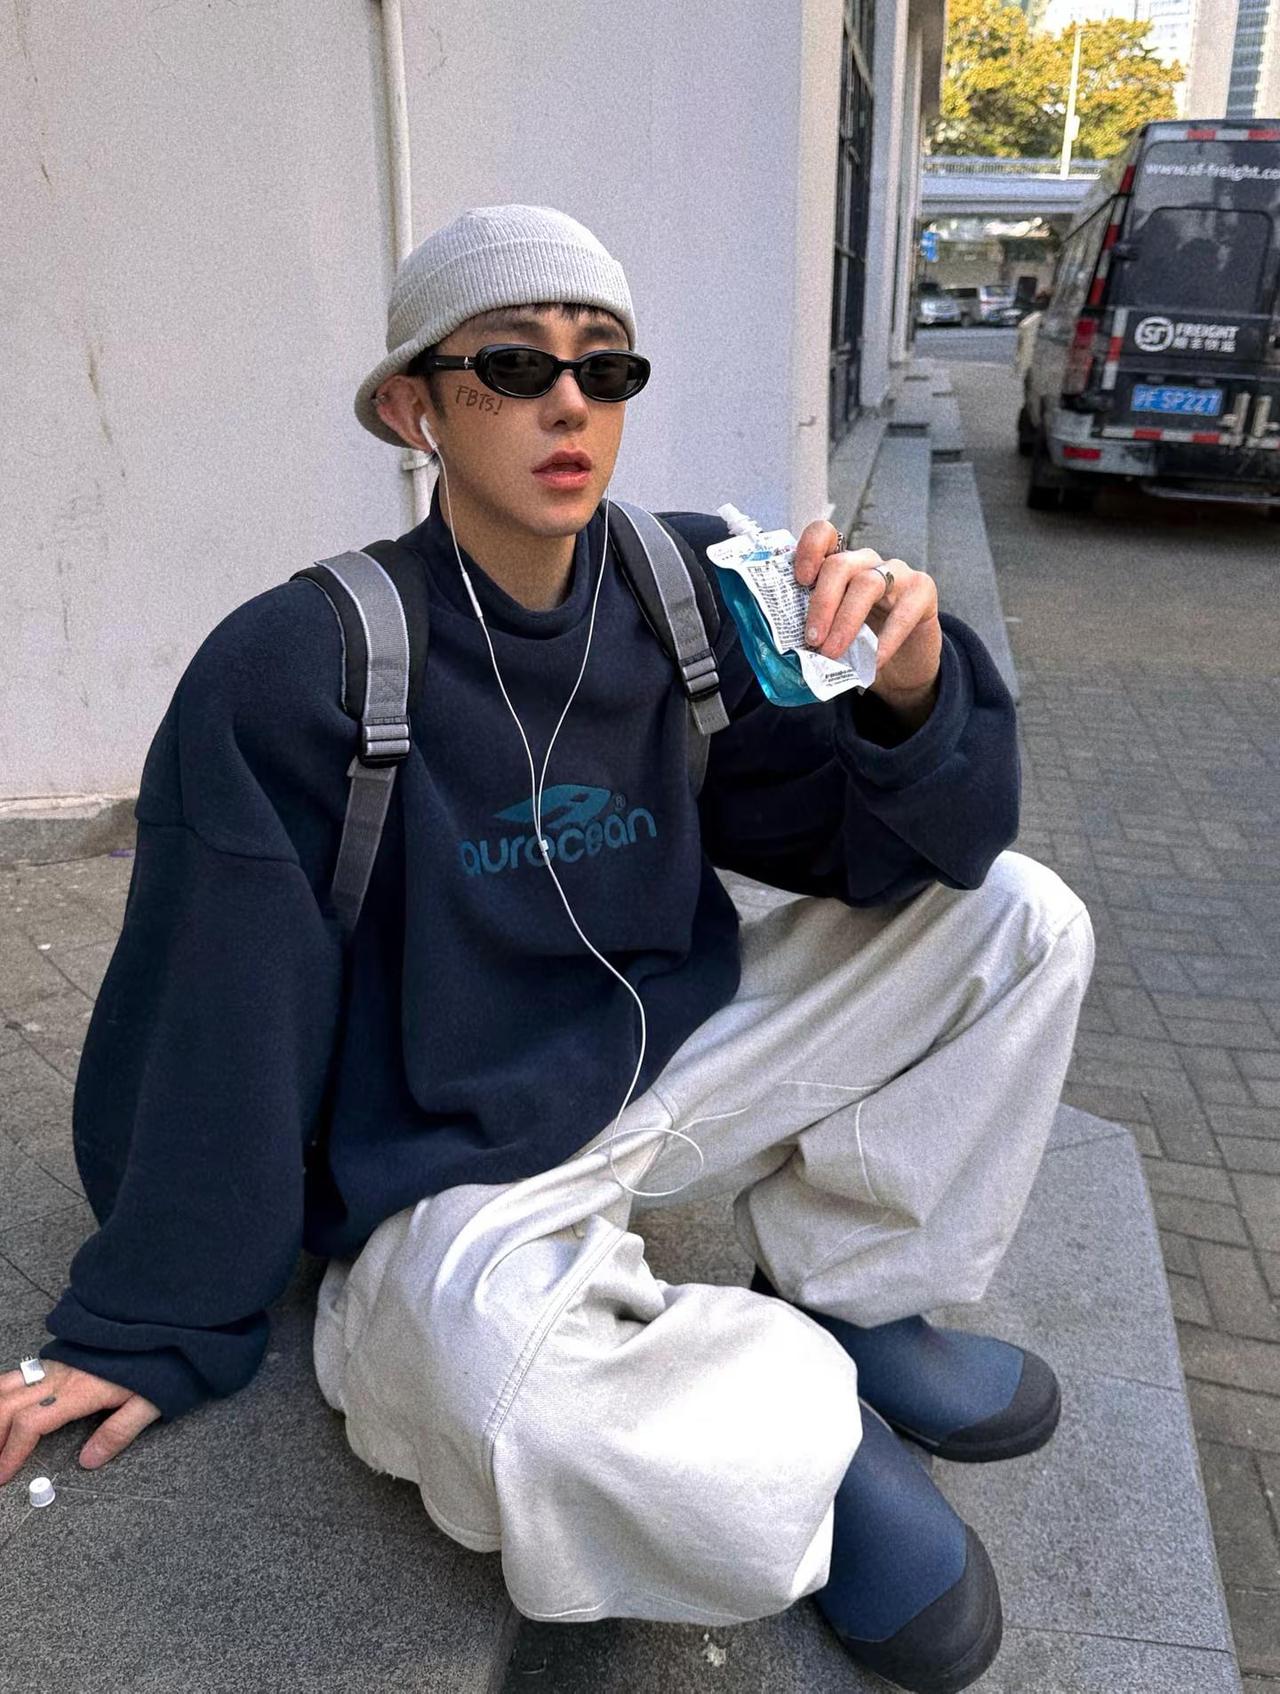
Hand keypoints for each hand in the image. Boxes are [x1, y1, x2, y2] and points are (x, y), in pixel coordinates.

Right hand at [0, 1360, 160, 1484]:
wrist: (162, 1323)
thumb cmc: (158, 1364)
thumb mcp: (147, 1403)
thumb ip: (118, 1432)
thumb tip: (87, 1462)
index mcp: (80, 1390)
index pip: (31, 1422)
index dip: (11, 1451)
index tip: (3, 1476)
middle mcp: (60, 1375)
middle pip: (8, 1405)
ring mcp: (55, 1364)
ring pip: (6, 1385)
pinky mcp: (56, 1358)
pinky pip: (17, 1374)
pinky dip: (0, 1393)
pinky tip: (0, 1408)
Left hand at [793, 520, 941, 724]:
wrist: (902, 666)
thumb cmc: (861, 645)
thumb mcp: (832, 633)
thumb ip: (812, 628)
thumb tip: (781, 646)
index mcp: (839, 566)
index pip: (824, 535)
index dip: (809, 549)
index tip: (800, 580)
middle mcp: (866, 563)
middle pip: (840, 565)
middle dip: (822, 603)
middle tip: (812, 639)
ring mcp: (897, 573)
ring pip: (867, 583)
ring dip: (846, 621)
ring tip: (833, 652)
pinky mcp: (923, 590)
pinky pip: (903, 611)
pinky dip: (886, 639)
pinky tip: (874, 660)